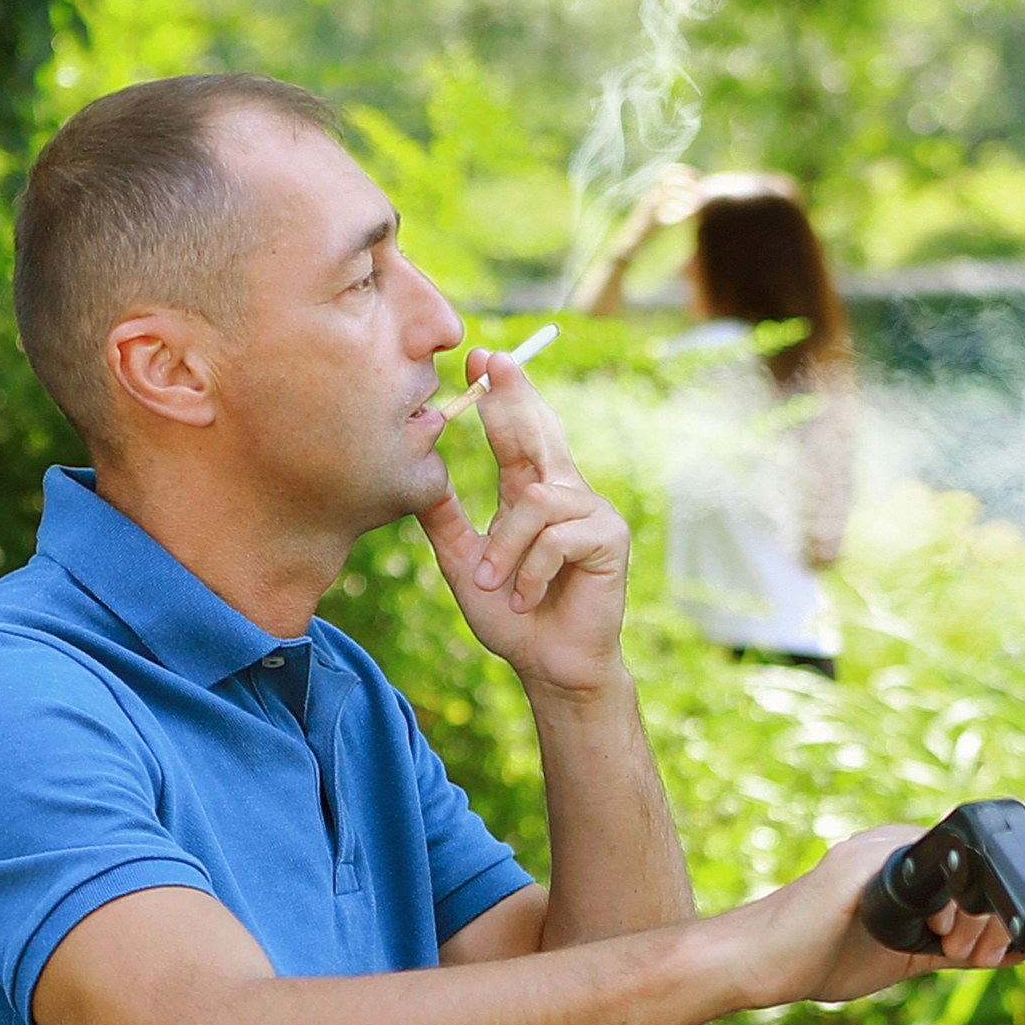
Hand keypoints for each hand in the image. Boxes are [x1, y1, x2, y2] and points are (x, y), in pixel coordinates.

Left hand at [419, 346, 631, 695]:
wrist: (548, 666)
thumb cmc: (511, 617)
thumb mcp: (462, 561)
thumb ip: (445, 518)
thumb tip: (416, 468)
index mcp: (532, 494)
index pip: (518, 432)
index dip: (504, 395)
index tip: (482, 358)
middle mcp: (565, 494)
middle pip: (540, 433)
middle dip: (516, 397)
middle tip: (493, 362)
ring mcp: (592, 513)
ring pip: (534, 502)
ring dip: (504, 548)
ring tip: (491, 583)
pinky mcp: (609, 539)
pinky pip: (556, 538)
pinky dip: (531, 571)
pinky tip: (526, 599)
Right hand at [758, 826, 1015, 1007]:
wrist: (759, 965)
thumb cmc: (822, 957)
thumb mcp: (907, 954)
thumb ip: (954, 948)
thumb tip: (1012, 952)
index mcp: (903, 862)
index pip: (968, 870)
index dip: (994, 910)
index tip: (996, 953)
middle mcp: (889, 846)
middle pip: (966, 863)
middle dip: (989, 914)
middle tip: (980, 957)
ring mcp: (869, 851)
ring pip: (946, 865)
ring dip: (968, 911)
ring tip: (958, 951)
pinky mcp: (852, 867)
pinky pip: (910, 872)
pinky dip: (937, 903)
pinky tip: (940, 929)